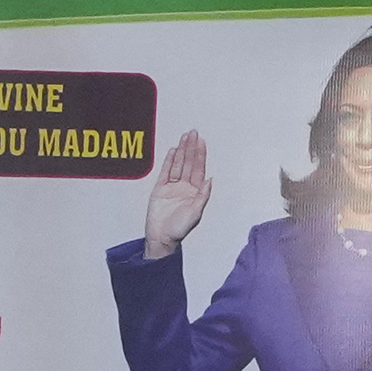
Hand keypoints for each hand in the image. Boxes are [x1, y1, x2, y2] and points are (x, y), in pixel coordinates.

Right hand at [140, 130, 212, 260]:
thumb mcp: (195, 213)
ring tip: (184, 138)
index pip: (198, 169)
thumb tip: (211, 180)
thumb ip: (203, 195)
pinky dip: (169, 161)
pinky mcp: (160, 189)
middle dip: (191, 148)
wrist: (161, 237)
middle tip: (193, 133)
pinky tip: (173, 151)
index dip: (200, 155)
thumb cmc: (179, 229)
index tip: (201, 142)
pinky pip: (165, 172)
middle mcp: (184, 187)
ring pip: (178, 165)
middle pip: (189, 163)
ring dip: (181, 151)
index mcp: (194, 192)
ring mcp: (172, 187)